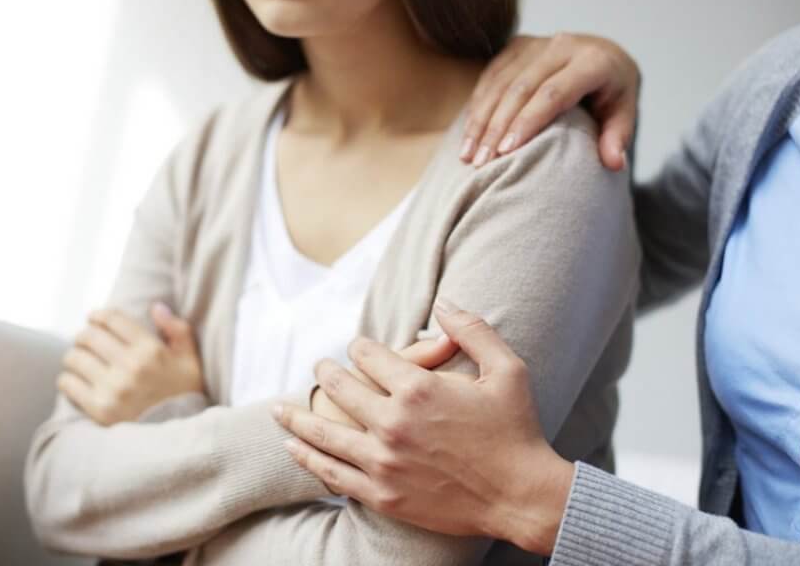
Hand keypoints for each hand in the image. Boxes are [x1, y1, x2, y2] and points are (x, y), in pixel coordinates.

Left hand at [57, 302, 205, 425]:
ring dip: (75, 356)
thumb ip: (178, 330)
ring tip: (80, 361)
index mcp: (152, 350)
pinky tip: (76, 381)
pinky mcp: (99, 409)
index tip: (93, 318)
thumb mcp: (190, 360)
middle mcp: (131, 366)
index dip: (98, 315)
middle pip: (89, 336)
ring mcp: (114, 389)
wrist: (177, 440)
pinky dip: (68, 379)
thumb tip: (156, 307)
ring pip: (75, 358)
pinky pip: (68, 383)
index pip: (112, 319)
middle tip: (85, 340)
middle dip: (84, 335)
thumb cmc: (183, 395)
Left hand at [273, 300, 574, 554]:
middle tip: (319, 367)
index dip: (360, 347)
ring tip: (278, 408)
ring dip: (297, 417)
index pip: (369, 356)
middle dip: (326, 373)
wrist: (521, 496)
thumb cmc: (516, 430)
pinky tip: (294, 448)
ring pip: (324, 434)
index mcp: (418, 389)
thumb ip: (472, 330)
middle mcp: (393, 423)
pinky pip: (334, 474)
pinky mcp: (383, 495)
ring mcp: (383, 462)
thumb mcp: (506, 369)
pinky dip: (309, 459)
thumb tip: (444, 302)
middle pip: (341, 389)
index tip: (358, 348)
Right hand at [461, 33, 639, 170]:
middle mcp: (563, 45)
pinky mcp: (517, 45)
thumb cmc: (613, 95)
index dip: (527, 121)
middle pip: (521, 88)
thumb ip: (618, 137)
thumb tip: (614, 163)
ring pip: (500, 82)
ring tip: (468, 155)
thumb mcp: (624, 114)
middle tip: (481, 162)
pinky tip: (469, 134)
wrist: (604, 56)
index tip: (507, 152)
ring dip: (480, 120)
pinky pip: (491, 75)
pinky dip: (477, 106)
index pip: (553, 93)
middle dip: (497, 127)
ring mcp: (537, 42)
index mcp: (593, 61)